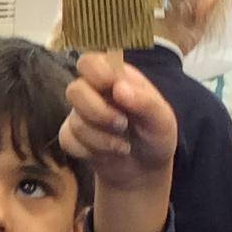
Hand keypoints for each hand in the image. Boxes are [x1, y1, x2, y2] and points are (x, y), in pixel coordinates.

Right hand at [60, 53, 178, 195]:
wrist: (145, 170)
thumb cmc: (155, 135)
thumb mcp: (162, 119)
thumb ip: (145, 102)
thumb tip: (118, 89)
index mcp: (115, 77)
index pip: (90, 61)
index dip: (97, 73)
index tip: (113, 89)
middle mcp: (94, 92)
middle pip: (75, 90)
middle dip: (98, 112)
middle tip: (122, 124)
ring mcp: (80, 115)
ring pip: (74, 121)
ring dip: (101, 138)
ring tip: (124, 145)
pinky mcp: (72, 137)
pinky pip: (68, 141)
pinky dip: (91, 151)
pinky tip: (109, 153)